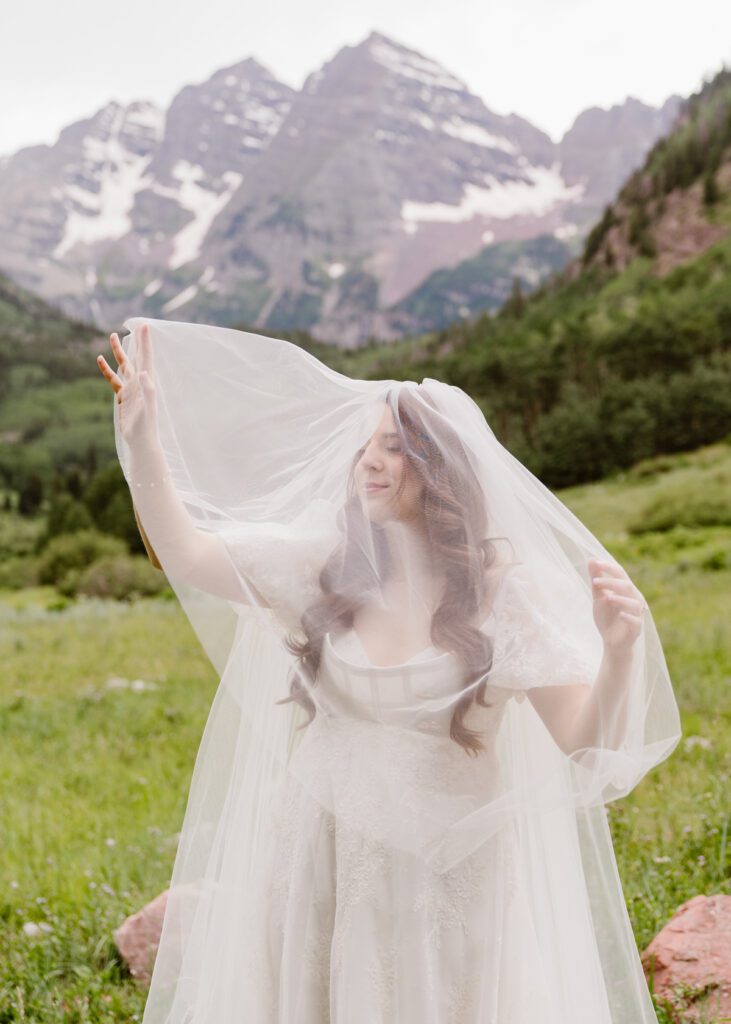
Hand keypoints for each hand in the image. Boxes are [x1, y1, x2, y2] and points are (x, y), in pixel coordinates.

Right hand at [97, 323, 158, 443]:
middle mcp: (140, 383)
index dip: (145, 342)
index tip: (144, 326)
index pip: (146, 357)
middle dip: (137, 341)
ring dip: (119, 351)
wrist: (141, 441)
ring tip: (112, 335)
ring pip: (124, 365)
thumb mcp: (147, 408)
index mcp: (147, 382)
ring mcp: (131, 389)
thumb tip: (143, 372)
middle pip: (138, 357)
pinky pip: (113, 379)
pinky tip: (99, 359)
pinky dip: (107, 369)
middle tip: (137, 324)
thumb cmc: (146, 426)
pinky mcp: (122, 396)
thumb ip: (147, 391)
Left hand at [588, 557, 646, 651]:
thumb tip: (591, 559)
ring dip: (621, 599)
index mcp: (626, 589)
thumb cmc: (607, 617)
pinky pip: (635, 620)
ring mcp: (637, 614)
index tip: (595, 563)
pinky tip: (621, 614)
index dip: (609, 567)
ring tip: (607, 598)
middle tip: (594, 582)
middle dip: (611, 582)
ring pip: (634, 602)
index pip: (620, 573)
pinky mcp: (636, 628)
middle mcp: (634, 599)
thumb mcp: (599, 597)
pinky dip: (628, 616)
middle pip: (626, 585)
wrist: (612, 642)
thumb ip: (597, 581)